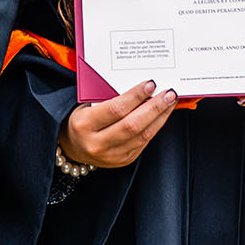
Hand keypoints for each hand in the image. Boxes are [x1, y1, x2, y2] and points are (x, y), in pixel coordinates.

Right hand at [59, 80, 178, 168]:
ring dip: (160, 116)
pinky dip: (156, 126)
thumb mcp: (87, 105)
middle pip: (133, 124)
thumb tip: (141, 87)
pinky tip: (162, 114)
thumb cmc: (82, 119)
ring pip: (142, 135)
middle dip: (154, 107)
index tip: (150, 84)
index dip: (135, 96)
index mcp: (84, 125)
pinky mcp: (124, 160)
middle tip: (169, 93)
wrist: (74, 147)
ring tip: (170, 102)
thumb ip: (109, 97)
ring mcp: (112, 155)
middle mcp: (97, 143)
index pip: (115, 109)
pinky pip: (144, 142)